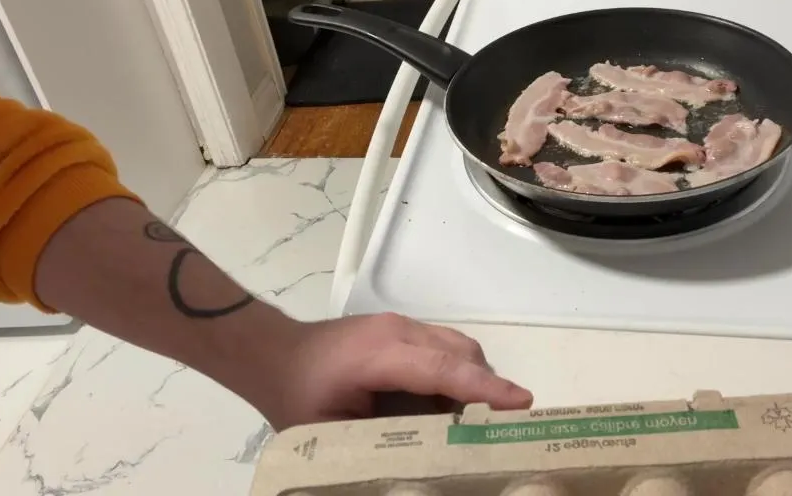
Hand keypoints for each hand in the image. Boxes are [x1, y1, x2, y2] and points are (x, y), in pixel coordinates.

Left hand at [260, 313, 532, 429]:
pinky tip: (446, 408)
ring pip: (458, 346)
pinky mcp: (403, 328)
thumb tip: (419, 467)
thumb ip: (379, 444)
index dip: (484, 389)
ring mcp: (402, 324)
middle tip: (501, 431)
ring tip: (474, 424)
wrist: (271, 353)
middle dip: (487, 390)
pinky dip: (457, 374)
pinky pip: (444, 347)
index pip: (443, 368)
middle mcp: (398, 330)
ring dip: (473, 381)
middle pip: (462, 354)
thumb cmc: (294, 397)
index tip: (521, 404)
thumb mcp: (331, 432)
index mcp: (378, 354)